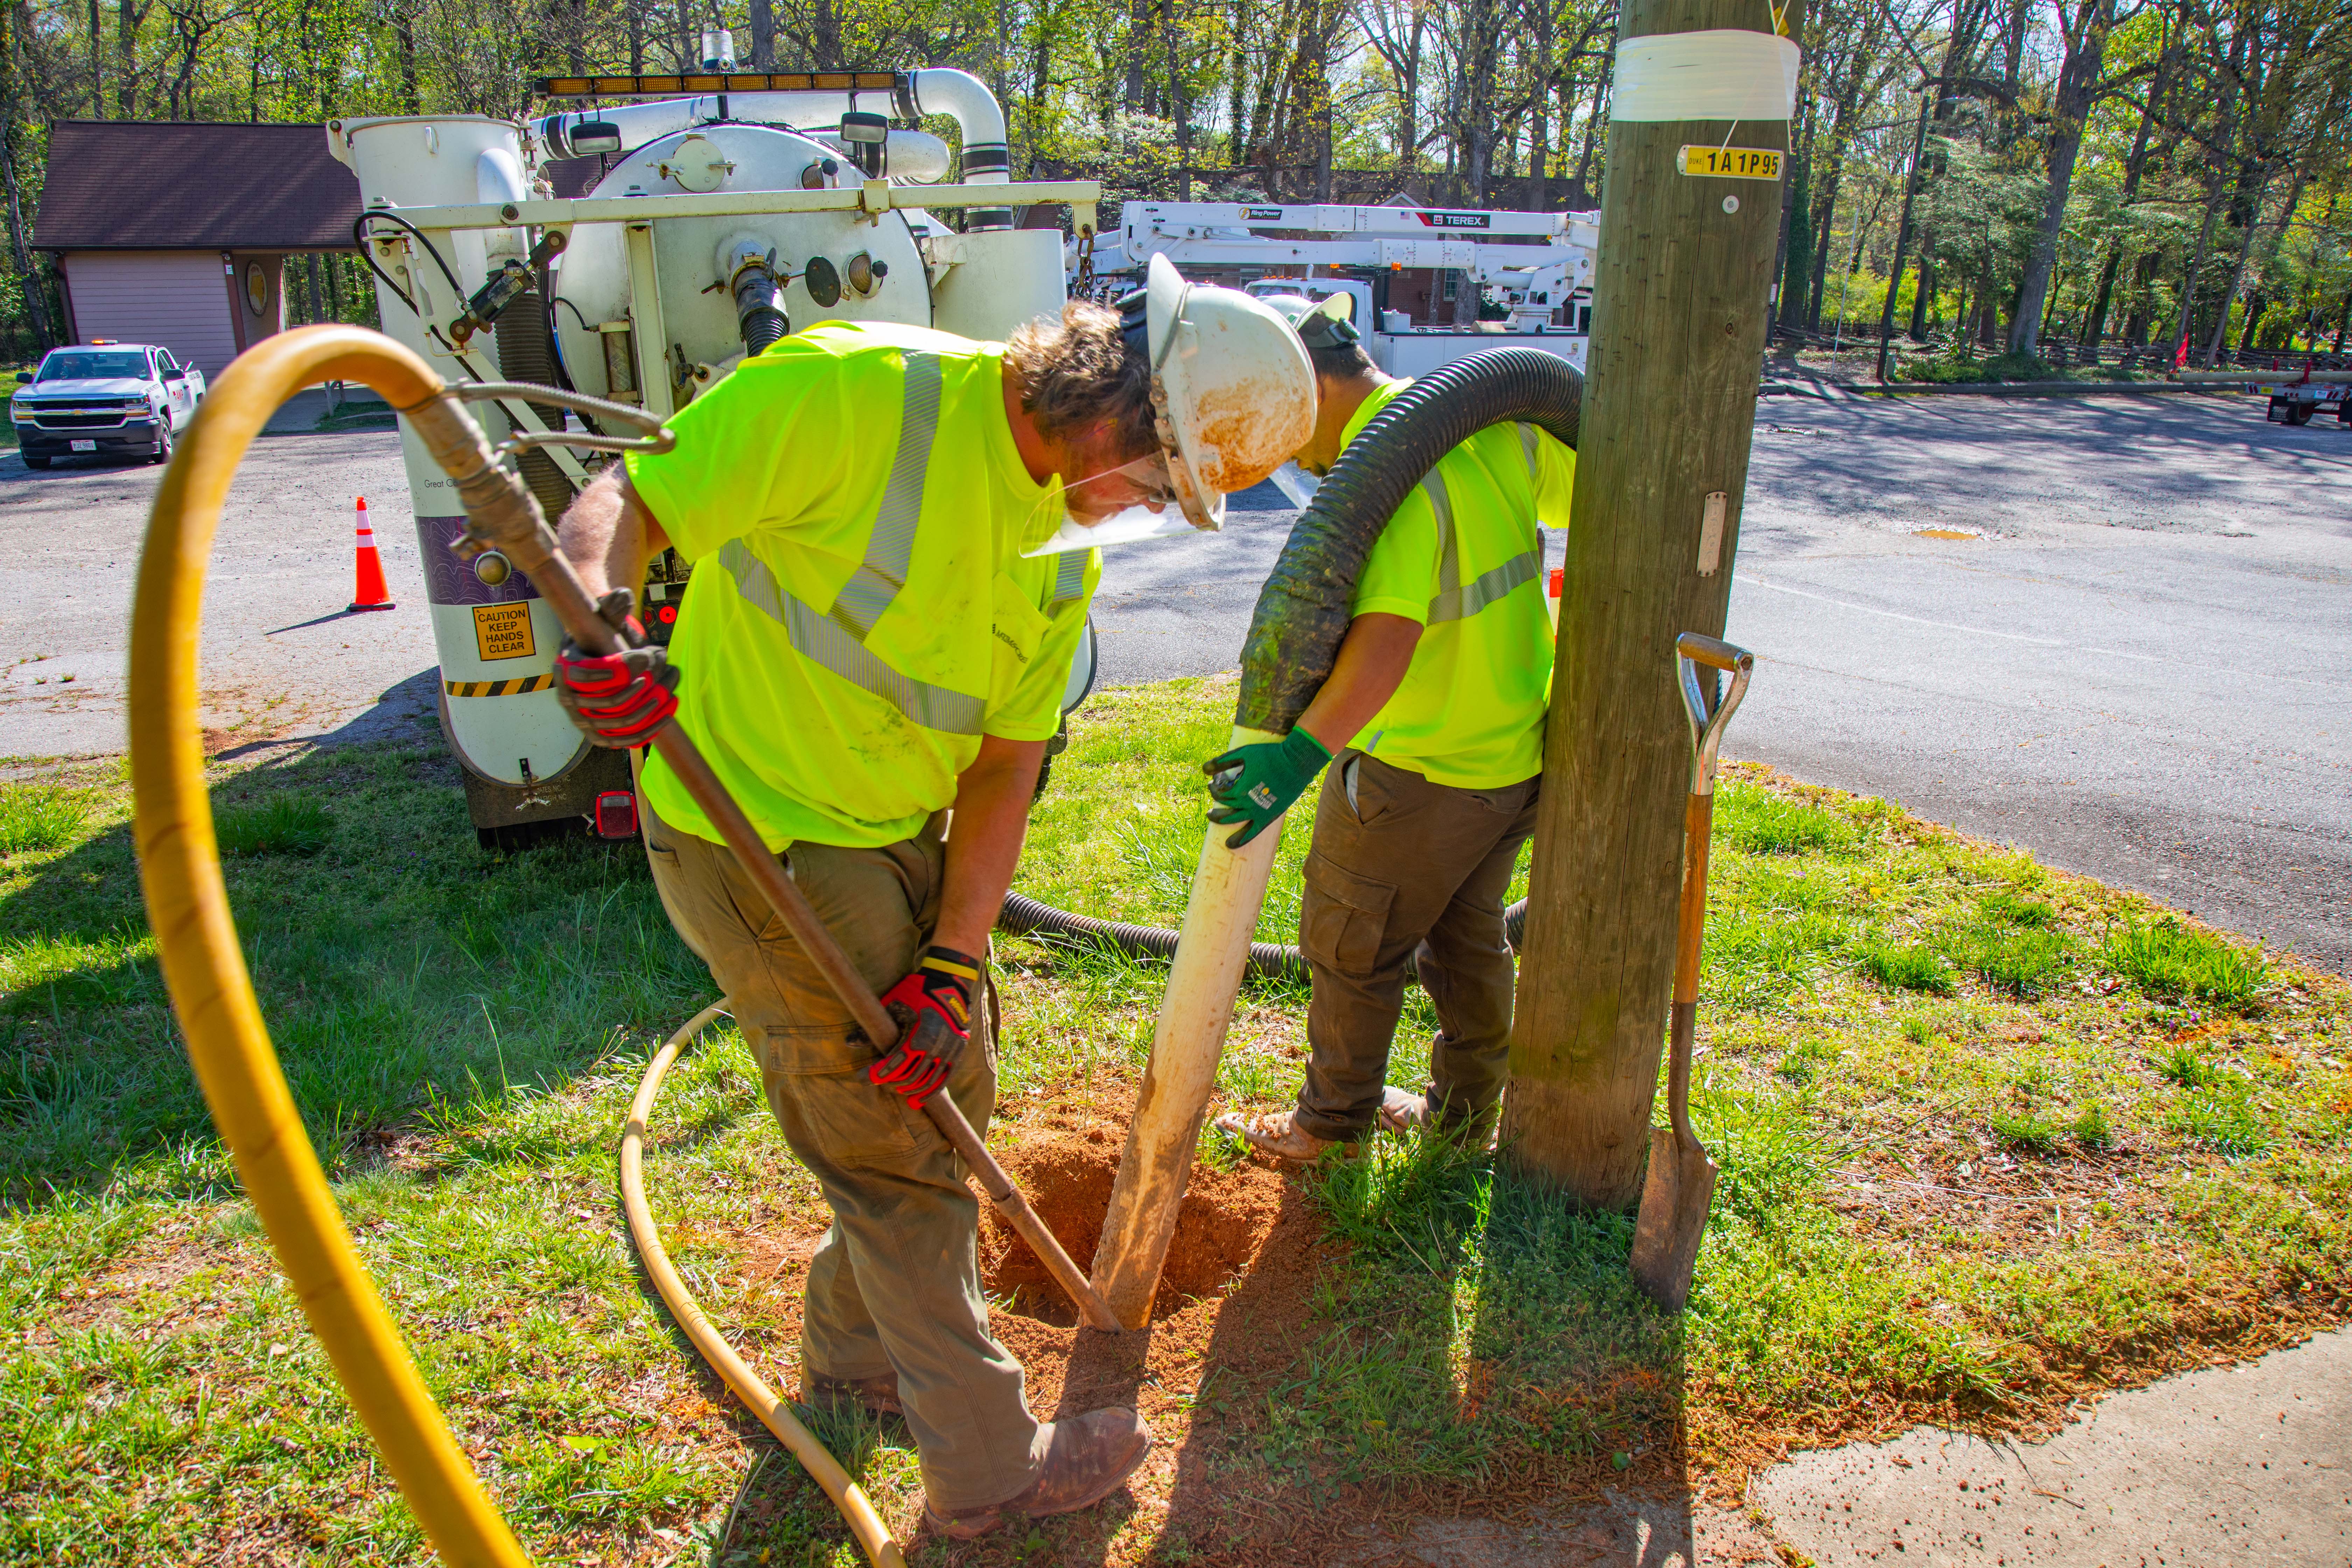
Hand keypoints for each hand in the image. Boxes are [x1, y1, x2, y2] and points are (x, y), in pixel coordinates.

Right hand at [553, 589, 679, 747]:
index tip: (643, 657)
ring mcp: (584, 721)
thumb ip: (611, 606)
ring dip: (650, 707)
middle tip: (662, 668)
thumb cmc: (601, 637)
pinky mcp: (601, 736)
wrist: (600, 659)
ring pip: (620, 722)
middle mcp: (569, 698)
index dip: (613, 670)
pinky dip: (650, 728)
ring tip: (669, 688)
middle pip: (608, 701)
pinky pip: (626, 739)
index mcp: (565, 669)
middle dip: (641, 686)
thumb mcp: (602, 618)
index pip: (582, 676)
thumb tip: (621, 597)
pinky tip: (670, 711)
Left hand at [867, 945, 981, 1106]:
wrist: (948, 983)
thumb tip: (848, 1043)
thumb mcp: (891, 1005)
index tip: (861, 1077)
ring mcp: (948, 1052)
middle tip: (879, 1080)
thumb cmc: (916, 991)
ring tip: (897, 1090)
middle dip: (890, 1082)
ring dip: (909, 1089)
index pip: (892, 1066)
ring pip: (926, 1082)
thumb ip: (871, 1027)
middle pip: (908, 1077)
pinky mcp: (957, 1053)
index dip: (874, 1075)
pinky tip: (919, 1100)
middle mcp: (934, 1048)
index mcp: (916, 1037)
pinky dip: (930, 1092)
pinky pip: (944, 1079)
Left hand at [1204, 729, 1331, 848]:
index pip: (1220, 794)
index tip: (1213, 784)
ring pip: (1234, 820)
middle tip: (1211, 808)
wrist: (1296, 762)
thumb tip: (1204, 769)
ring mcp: (1257, 812)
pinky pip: (1252, 832)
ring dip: (1222, 820)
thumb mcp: (1244, 753)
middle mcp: (1246, 803)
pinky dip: (1242, 838)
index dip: (1214, 790)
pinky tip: (1230, 844)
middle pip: (1225, 808)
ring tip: (1213, 819)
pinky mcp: (1268, 816)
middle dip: (1216, 807)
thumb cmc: (1270, 755)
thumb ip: (1223, 761)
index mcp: (1240, 788)